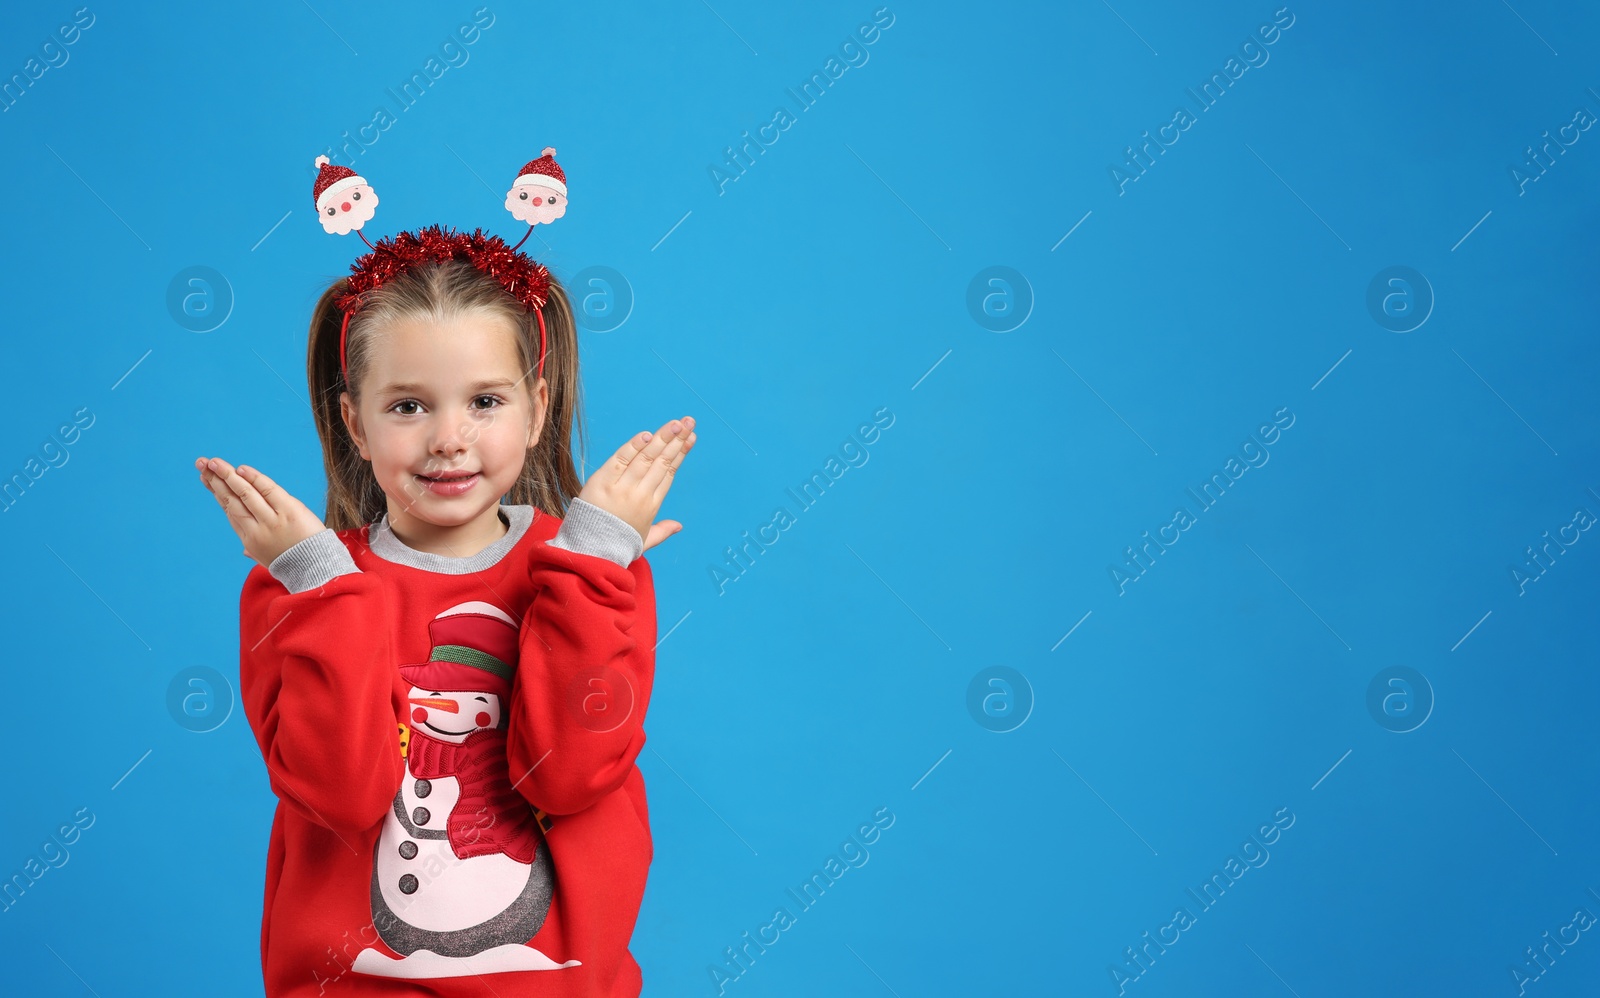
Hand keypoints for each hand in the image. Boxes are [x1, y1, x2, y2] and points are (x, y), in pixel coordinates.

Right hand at [195, 456, 328, 568]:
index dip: (216, 492)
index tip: (206, 478)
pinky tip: (241, 469)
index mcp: (249, 538)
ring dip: (228, 476)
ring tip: (214, 462)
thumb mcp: (268, 560)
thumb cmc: (294, 563)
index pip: (229, 510)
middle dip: (215, 480)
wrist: (315, 570)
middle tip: (202, 463)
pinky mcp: (289, 510)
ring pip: (245, 493)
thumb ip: (255, 552)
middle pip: (232, 500)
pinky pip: (268, 490)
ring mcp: (272, 519)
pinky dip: (254, 479)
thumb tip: (244, 552)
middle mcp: (256, 528)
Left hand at [577, 416, 696, 551]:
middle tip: (689, 421)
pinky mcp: (603, 482)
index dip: (681, 453)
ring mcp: (622, 488)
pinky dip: (633, 446)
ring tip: (675, 423)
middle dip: (677, 439)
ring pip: (646, 458)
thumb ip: (662, 531)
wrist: (589, 553)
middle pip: (662, 461)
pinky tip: (647, 434)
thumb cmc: (614, 546)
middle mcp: (640, 494)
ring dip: (662, 438)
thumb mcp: (643, 541)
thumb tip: (679, 525)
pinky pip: (620, 460)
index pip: (669, 472)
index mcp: (652, 505)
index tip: (691, 437)